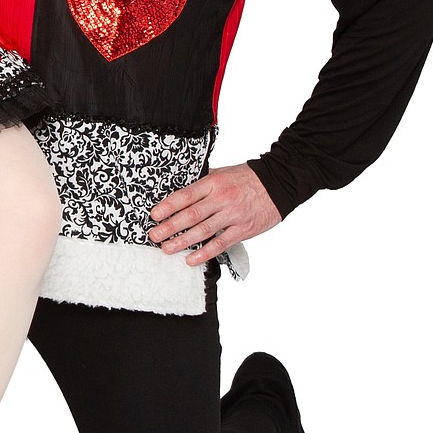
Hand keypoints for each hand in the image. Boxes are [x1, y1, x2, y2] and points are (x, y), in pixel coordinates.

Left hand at [148, 163, 280, 266]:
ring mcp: (232, 215)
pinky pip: (220, 243)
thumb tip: (181, 194)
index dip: (168, 206)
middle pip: (190, 215)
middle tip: (154, 235)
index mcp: (213, 182)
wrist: (279, 183)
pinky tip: (191, 259)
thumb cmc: (248, 178)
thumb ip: (203, 184)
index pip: (185, 195)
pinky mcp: (243, 229)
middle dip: (169, 227)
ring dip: (182, 241)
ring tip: (166, 248)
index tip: (154, 215)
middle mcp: (221, 198)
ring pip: (203, 231)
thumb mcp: (223, 173)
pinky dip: (205, 253)